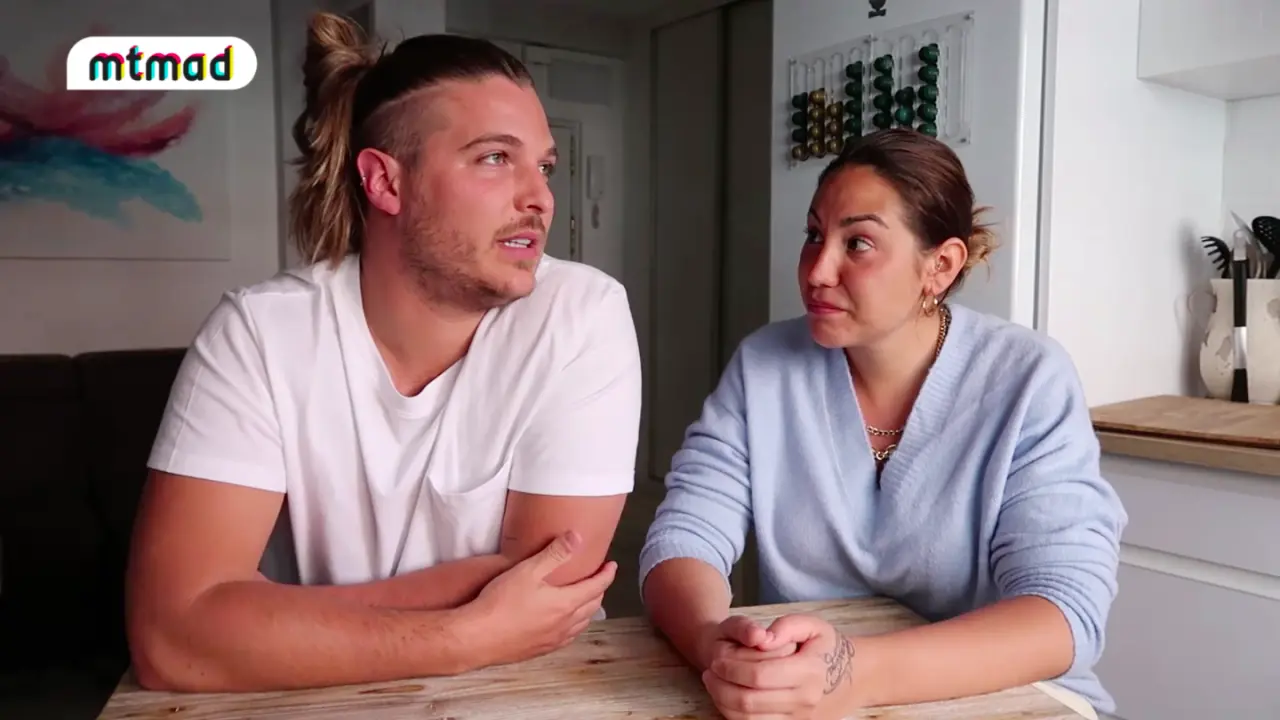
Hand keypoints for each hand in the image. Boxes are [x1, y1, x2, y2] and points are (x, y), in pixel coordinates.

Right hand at [462, 531, 615, 668]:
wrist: (477, 637)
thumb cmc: (501, 602)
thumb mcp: (528, 570)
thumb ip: (554, 553)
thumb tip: (577, 537)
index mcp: (566, 604)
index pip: (596, 587)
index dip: (607, 575)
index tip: (612, 565)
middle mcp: (564, 625)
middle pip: (592, 607)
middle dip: (599, 591)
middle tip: (598, 579)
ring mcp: (552, 640)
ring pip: (580, 625)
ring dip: (587, 610)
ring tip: (585, 600)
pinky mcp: (539, 650)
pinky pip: (566, 638)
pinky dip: (573, 627)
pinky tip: (564, 625)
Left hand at [702, 614, 853, 719]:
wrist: (857, 677)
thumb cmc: (828, 648)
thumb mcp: (812, 625)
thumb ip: (786, 625)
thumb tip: (762, 637)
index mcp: (809, 671)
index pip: (759, 674)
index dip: (731, 668)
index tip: (716, 659)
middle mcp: (805, 701)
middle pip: (749, 701)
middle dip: (720, 687)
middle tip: (709, 673)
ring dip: (723, 703)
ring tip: (714, 685)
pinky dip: (737, 716)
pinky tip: (729, 700)